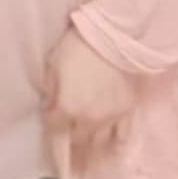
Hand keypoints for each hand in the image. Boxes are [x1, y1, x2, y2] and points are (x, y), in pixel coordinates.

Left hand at [41, 24, 137, 151]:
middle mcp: (89, 120)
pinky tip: (111, 138)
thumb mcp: (54, 64)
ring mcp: (110, 118)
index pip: (55, 128)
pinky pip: (122, 136)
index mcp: (68, 108)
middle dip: (71, 131)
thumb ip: (50, 88)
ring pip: (98, 142)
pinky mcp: (128, 111)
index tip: (51, 114)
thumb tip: (50, 103)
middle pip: (77, 139)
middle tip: (70, 122)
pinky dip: (115, 140)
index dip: (51, 121)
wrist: (112, 36)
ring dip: (91, 138)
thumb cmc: (78, 47)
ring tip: (88, 132)